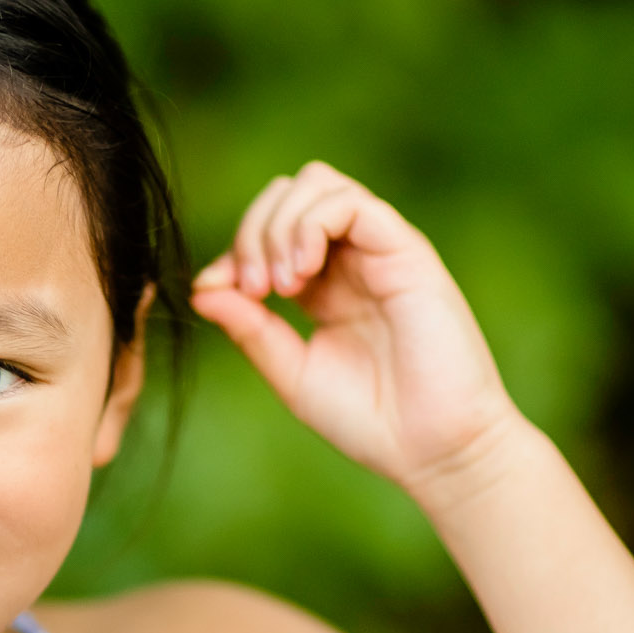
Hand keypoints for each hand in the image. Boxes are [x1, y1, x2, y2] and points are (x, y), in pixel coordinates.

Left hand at [189, 160, 527, 498]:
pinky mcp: (407, 251)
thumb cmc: (370, 420)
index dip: (233, 250)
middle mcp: (352, 259)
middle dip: (252, 229)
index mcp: (324, 286)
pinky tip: (300, 276)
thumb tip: (201, 288)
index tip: (215, 291)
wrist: (432, 449)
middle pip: (289, 192)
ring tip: (278, 286)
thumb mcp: (290, 372)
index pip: (268, 229)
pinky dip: (311, 226)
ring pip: (317, 183)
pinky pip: (352, 203)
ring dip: (278, 225)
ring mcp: (380, 251)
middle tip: (253, 289)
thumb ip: (249, 329)